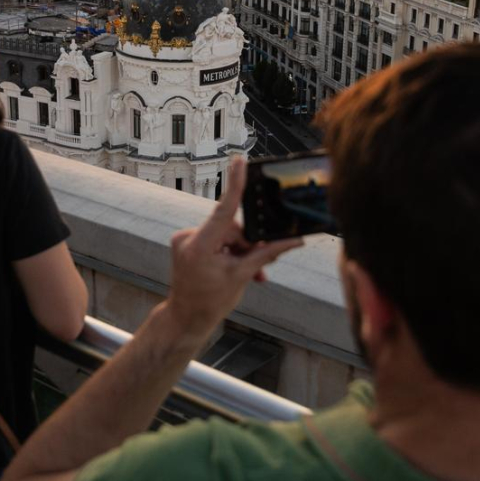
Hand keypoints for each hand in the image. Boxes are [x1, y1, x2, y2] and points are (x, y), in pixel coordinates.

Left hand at [167, 157, 301, 336]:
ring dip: (240, 252)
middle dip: (248, 245)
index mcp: (200, 245)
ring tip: (250, 274)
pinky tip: (236, 268)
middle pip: (231, 228)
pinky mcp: (186, 243)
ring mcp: (185, 240)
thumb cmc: (210, 302)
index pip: (224, 210)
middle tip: (260, 267)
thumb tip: (294, 241)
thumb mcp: (242, 276)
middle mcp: (188, 237)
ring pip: (225, 235)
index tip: (239, 161)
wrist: (186, 319)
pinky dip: (228, 252)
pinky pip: (215, 240)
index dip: (235, 184)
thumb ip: (266, 254)